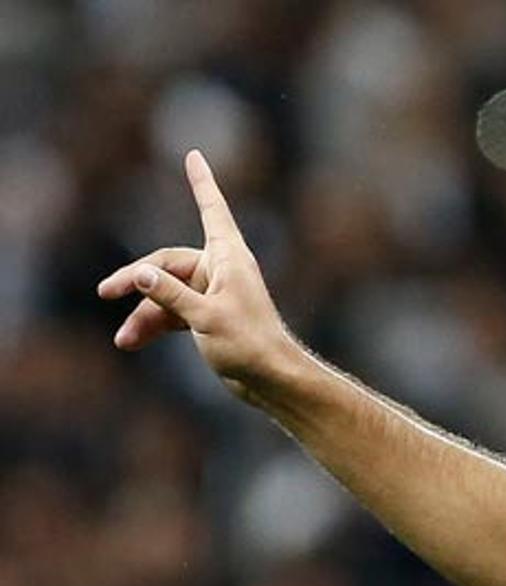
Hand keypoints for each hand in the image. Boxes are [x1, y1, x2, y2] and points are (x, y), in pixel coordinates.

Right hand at [97, 150, 298, 402]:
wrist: (271, 380)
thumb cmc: (249, 344)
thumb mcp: (205, 317)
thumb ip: (169, 294)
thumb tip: (138, 273)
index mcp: (229, 257)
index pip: (211, 209)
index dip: (201, 182)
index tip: (194, 155)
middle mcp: (221, 269)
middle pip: (166, 262)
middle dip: (136, 280)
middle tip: (105, 292)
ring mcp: (213, 293)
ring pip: (165, 292)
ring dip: (143, 314)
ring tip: (124, 340)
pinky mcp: (207, 316)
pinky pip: (172, 312)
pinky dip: (154, 325)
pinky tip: (132, 341)